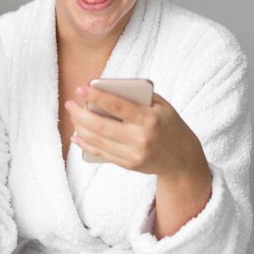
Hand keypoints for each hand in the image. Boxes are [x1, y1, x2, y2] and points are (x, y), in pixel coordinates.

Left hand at [64, 86, 207, 178]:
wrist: (183, 157)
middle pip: (102, 127)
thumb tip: (104, 90)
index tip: (81, 89)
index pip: (118, 106)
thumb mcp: (161, 105)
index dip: (97, 97)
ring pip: (98, 141)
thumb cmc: (168, 123)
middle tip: (69, 103)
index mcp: (149, 119)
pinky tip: (77, 135)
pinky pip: (102, 154)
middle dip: (81, 114)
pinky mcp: (129, 165)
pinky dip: (86, 144)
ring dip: (80, 128)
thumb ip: (137, 97)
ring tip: (72, 115)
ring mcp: (134, 155)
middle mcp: (141, 139)